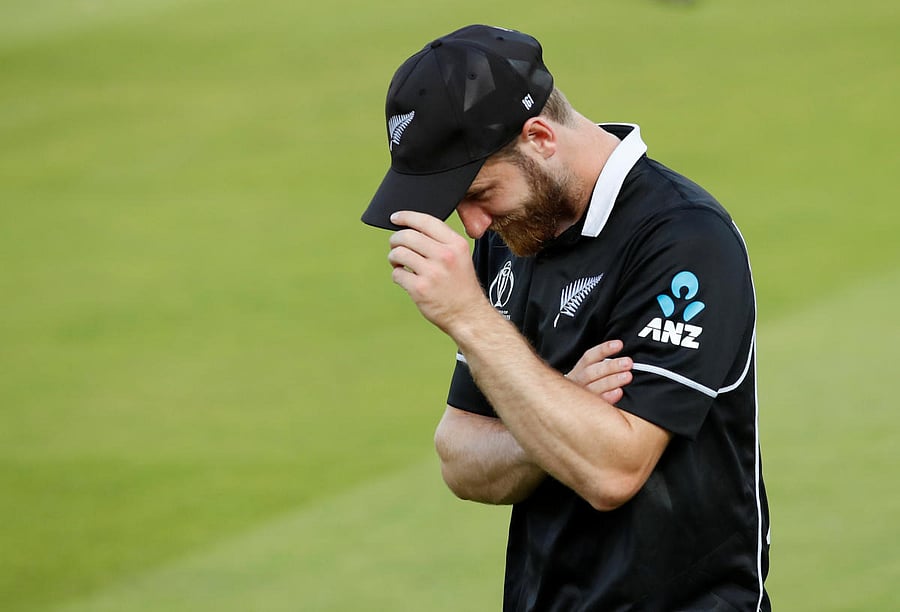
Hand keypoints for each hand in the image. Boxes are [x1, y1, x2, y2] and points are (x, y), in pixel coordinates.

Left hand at [387, 211, 492, 333]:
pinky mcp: (420, 289)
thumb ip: (442, 241)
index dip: (406, 217)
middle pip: (408, 236)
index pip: (426, 221)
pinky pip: (397, 274)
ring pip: (399, 253)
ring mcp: (432, 273)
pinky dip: (397, 275)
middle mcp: (445, 256)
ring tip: (399, 263)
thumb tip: (412, 229)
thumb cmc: (461, 285)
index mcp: (456, 244)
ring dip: (393, 257)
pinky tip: (405, 278)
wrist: (468, 314)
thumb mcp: (461, 256)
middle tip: (395, 246)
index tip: (395, 218)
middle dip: (396, 239)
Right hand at [566, 340, 632, 403]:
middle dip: (611, 366)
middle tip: (628, 363)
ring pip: (593, 387)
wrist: (567, 405)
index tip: (619, 345)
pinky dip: (608, 397)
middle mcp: (578, 382)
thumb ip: (601, 365)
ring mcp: (580, 397)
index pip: (589, 357)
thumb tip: (620, 352)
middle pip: (591, 372)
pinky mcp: (586, 409)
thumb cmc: (585, 387)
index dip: (604, 350)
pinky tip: (618, 393)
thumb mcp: (587, 373)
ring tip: (627, 376)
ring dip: (611, 381)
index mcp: (579, 370)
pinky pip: (596, 404)